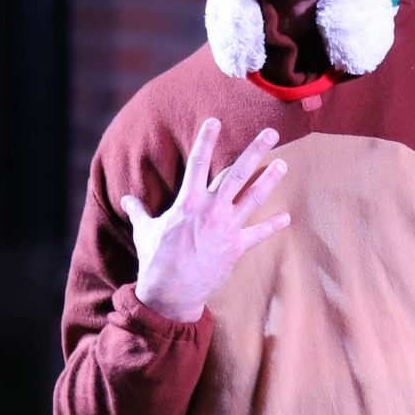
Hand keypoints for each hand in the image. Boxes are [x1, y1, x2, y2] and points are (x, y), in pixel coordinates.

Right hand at [123, 119, 289, 323]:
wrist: (171, 292)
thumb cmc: (155, 260)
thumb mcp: (144, 231)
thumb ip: (138, 211)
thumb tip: (127, 199)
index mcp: (188, 202)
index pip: (199, 162)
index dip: (207, 139)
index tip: (214, 121)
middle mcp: (211, 210)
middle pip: (237, 173)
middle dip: (255, 150)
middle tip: (271, 132)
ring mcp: (226, 228)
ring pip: (253, 197)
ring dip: (269, 179)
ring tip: (283, 163)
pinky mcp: (236, 248)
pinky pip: (258, 234)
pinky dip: (273, 226)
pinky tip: (287, 218)